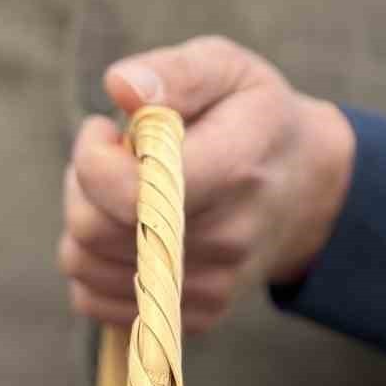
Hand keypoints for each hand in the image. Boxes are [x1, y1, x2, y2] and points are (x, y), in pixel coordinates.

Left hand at [59, 35, 355, 335]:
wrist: (302, 190)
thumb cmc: (250, 117)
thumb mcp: (226, 69)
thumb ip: (174, 74)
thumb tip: (120, 86)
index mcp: (235, 168)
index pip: (131, 191)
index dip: (93, 158)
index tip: (103, 131)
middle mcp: (227, 239)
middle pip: (95, 230)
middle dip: (82, 186)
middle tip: (113, 157)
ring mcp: (210, 286)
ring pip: (84, 267)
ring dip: (84, 222)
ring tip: (121, 192)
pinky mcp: (193, 316)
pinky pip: (94, 301)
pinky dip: (92, 265)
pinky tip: (123, 232)